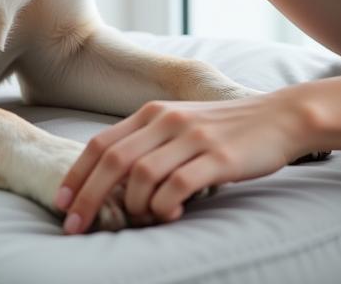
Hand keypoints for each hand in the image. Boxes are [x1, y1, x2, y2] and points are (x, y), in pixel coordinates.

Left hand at [53, 90, 313, 233]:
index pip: (101, 143)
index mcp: (155, 111)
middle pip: (113, 161)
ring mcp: (193, 137)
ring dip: (134, 207)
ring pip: (142, 176)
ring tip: (142, 220)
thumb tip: (112, 179)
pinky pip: (177, 186)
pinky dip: (164, 206)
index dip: (76, 175)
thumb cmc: (227, 128)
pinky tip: (171, 214)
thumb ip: (150, 141)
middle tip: (76, 227)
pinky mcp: (217, 158)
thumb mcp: (182, 124)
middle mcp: (169, 120)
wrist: (279, 117)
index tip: (62, 204)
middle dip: (88, 197)